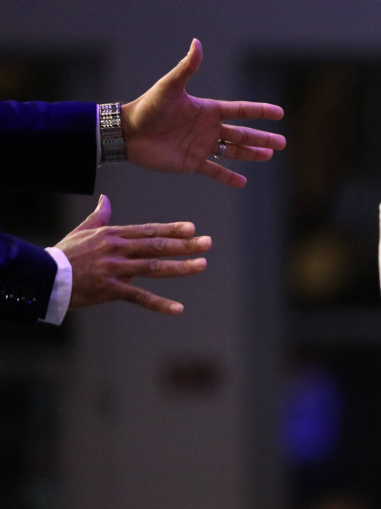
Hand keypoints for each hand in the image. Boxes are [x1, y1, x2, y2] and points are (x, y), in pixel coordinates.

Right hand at [57, 195, 208, 313]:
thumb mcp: (82, 231)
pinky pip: (139, 297)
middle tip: (208, 243)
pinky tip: (178, 309)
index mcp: (113, 235)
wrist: (44, 276)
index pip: (148, 230)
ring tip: (202, 265)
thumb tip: (106, 199)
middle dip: (185, 244)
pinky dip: (159, 303)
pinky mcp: (111, 289)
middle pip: (157, 245)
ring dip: (180, 267)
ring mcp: (115, 269)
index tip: (191, 228)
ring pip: (154, 267)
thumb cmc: (65, 254)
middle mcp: (117, 249)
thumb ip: (99, 216)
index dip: (171, 229)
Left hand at [121, 39, 284, 187]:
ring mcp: (202, 146)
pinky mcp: (192, 163)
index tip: (279, 113)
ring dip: (252, 154)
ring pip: (234, 151)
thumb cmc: (148, 107)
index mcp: (207, 110)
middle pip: (242, 134)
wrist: (128, 133)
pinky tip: (243, 181)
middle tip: (283, 143)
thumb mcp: (170, 87)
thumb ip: (187, 68)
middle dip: (263, 138)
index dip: (260, 111)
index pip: (240, 110)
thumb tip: (197, 43)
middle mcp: (208, 128)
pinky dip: (229, 177)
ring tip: (269, 155)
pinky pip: (215, 171)